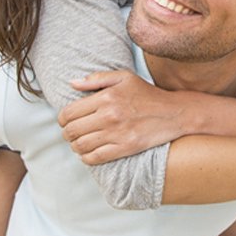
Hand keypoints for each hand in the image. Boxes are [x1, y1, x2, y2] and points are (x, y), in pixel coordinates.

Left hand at [58, 71, 186, 164]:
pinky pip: (94, 158)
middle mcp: (109, 116)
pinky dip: (86, 158)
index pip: (69, 113)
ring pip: (80, 146)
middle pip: (71, 131)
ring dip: (76, 145)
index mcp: (106, 97)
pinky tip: (89, 152)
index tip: (66, 120)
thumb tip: (72, 83)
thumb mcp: (124, 77)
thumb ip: (97, 78)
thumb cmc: (146, 93)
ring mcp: (116, 134)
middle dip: (67, 132)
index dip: (62, 118)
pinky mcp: (124, 148)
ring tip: (80, 142)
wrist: (172, 112)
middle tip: (72, 132)